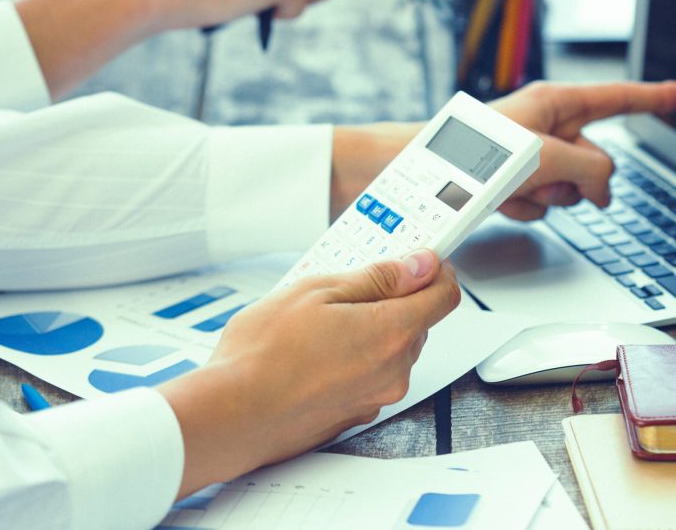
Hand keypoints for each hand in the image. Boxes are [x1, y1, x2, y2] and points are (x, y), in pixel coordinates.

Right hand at [158, 249, 459, 497]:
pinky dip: (354, 358)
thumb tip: (418, 266)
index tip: (419, 260)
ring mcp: (376, 396)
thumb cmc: (263, 355)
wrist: (230, 416)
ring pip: (392, 349)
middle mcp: (394, 370)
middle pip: (417, 322)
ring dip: (370, 329)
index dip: (434, 271)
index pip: (444, 296)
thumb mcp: (318, 291)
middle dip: (392, 300)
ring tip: (320, 321)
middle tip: (348, 287)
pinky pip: (370, 375)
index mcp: (392, 333)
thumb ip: (378, 278)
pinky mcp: (356, 414)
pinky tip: (316, 351)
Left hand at [490, 81, 675, 218]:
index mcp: (557, 103)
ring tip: (515, 187)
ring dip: (548, 196)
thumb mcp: (549, 155)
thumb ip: (592, 168)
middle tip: (550, 179)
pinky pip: (540, 203)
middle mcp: (546, 126)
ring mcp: (530, 156)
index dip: (656, 98)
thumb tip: (604, 187)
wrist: (424, 178)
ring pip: (569, 188)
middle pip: (595, 158)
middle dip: (580, 179)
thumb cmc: (475, 151)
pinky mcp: (511, 181)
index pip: (620, 99)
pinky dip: (524, 208)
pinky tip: (500, 201)